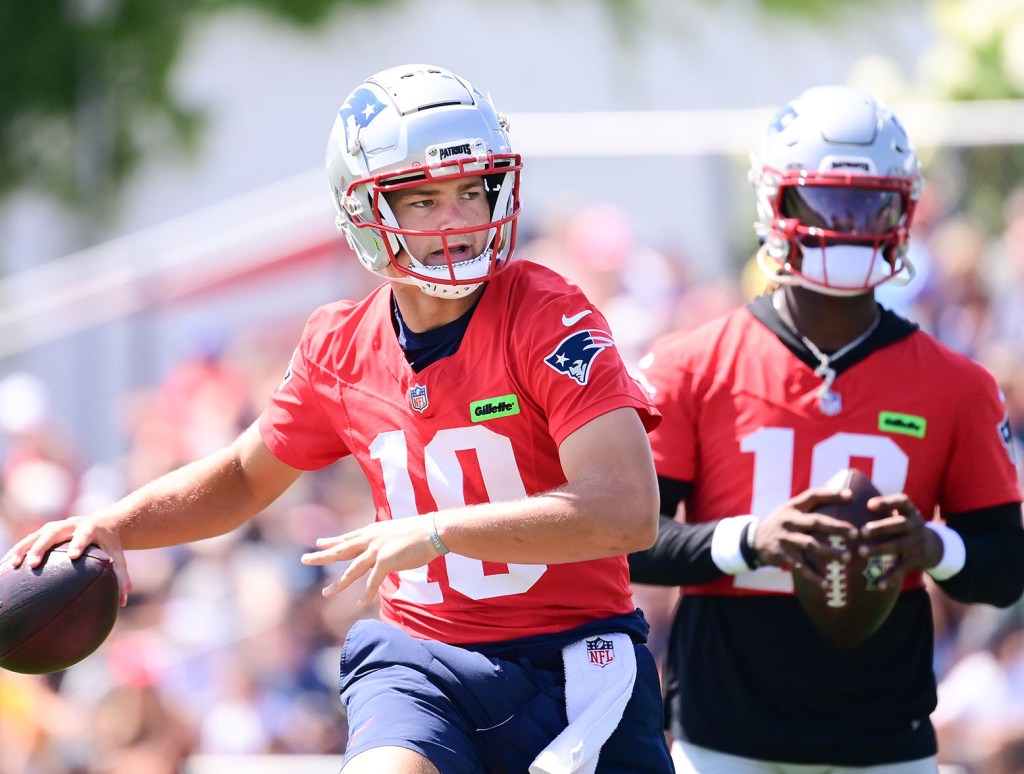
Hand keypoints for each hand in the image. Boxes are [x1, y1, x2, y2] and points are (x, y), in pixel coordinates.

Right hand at [1, 516, 131, 606]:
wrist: (104, 522)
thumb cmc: (111, 545)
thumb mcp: (118, 558)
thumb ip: (122, 578)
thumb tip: (123, 602)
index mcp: (91, 529)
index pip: (84, 536)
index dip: (78, 544)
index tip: (72, 556)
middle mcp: (71, 525)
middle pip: (54, 533)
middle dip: (42, 547)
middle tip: (33, 564)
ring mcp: (56, 526)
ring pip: (36, 535)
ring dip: (23, 549)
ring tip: (11, 566)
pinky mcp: (45, 530)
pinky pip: (28, 540)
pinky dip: (17, 551)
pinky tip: (5, 567)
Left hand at [301, 514, 440, 606]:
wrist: (434, 530)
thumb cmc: (421, 531)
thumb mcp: (397, 531)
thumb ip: (387, 540)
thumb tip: (385, 548)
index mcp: (373, 531)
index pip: (348, 537)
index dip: (333, 541)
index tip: (319, 542)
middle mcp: (371, 539)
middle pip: (341, 550)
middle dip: (322, 556)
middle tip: (304, 559)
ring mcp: (377, 550)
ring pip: (351, 569)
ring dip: (338, 583)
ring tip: (326, 593)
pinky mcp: (386, 561)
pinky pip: (372, 582)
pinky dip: (365, 594)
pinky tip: (358, 604)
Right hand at [754, 484, 858, 587]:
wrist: (754, 540)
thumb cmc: (781, 523)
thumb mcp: (790, 510)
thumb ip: (810, 505)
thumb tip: (842, 495)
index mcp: (793, 507)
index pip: (813, 496)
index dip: (831, 494)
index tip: (850, 495)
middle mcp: (789, 520)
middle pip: (816, 522)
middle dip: (836, 528)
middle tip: (855, 533)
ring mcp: (785, 538)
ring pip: (810, 545)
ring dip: (830, 552)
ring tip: (847, 558)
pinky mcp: (782, 554)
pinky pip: (800, 567)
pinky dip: (813, 576)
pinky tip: (826, 584)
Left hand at [858, 493, 942, 586]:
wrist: (933, 545)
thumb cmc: (903, 525)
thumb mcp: (899, 513)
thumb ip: (882, 507)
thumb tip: (847, 497)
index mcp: (909, 511)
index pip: (901, 502)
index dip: (886, 503)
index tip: (869, 504)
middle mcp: (915, 525)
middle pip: (899, 525)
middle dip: (881, 528)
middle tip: (862, 531)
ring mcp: (917, 543)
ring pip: (898, 546)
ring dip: (879, 550)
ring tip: (861, 552)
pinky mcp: (916, 560)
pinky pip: (902, 569)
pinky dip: (891, 577)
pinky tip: (879, 585)